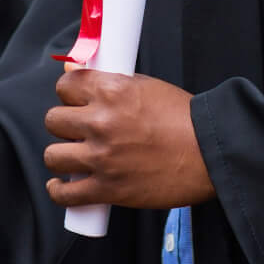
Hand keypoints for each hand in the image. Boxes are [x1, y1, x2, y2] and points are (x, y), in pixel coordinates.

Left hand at [42, 69, 213, 210]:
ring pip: (52, 156)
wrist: (210, 153)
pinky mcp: (108, 189)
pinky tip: (62, 186)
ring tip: (74, 158)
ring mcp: (102, 158)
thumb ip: (110, 82)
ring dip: (61, 157)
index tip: (75, 103)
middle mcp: (101, 122)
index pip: (65, 85)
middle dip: (64, 125)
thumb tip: (74, 69)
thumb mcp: (147, 86)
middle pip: (53, 120)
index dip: (68, 94)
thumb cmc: (184, 120)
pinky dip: (59, 191)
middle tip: (79, 131)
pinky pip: (65, 194)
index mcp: (112, 91)